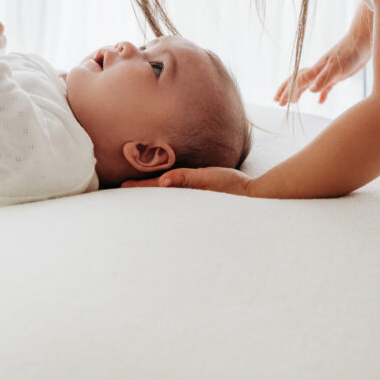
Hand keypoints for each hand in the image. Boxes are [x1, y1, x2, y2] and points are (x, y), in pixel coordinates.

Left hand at [121, 166, 252, 196]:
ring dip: (155, 195)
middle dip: (143, 194)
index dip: (140, 187)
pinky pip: (181, 196)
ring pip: (169, 197)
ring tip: (140, 193)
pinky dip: (170, 194)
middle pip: (160, 195)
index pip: (157, 189)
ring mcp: (194, 200)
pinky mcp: (203, 198)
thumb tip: (162, 182)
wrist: (256, 197)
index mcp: (185, 193)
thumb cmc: (233, 187)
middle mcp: (187, 198)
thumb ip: (185, 179)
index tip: (124, 186)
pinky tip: (167, 194)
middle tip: (124, 190)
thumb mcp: (208, 179)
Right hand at [275, 33, 370, 105]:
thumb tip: (311, 91)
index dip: (288, 92)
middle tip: (277, 101)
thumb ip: (324, 79)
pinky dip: (322, 94)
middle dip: (286, 90)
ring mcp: (327, 72)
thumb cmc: (350, 53)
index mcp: (316, 69)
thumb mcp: (337, 68)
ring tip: (292, 101)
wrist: (363, 41)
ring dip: (299, 92)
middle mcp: (318, 70)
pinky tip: (321, 101)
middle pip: (297, 81)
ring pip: (308, 83)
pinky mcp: (338, 74)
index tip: (280, 102)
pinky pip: (326, 87)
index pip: (298, 82)